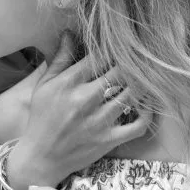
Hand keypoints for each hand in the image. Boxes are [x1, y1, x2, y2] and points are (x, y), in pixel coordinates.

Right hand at [9, 33, 150, 187]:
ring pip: (133, 94)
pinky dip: (148, 113)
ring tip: (145, 76)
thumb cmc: (42, 118)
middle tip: (139, 57)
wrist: (41, 157)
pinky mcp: (109, 140)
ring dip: (141, 83)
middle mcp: (85, 100)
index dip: (114, 46)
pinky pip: (139, 125)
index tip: (121, 43)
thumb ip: (60, 59)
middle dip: (131, 63)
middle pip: (121, 71)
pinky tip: (146, 104)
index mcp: (68, 83)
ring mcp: (100, 121)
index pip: (100, 56)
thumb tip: (70, 32)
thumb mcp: (44, 85)